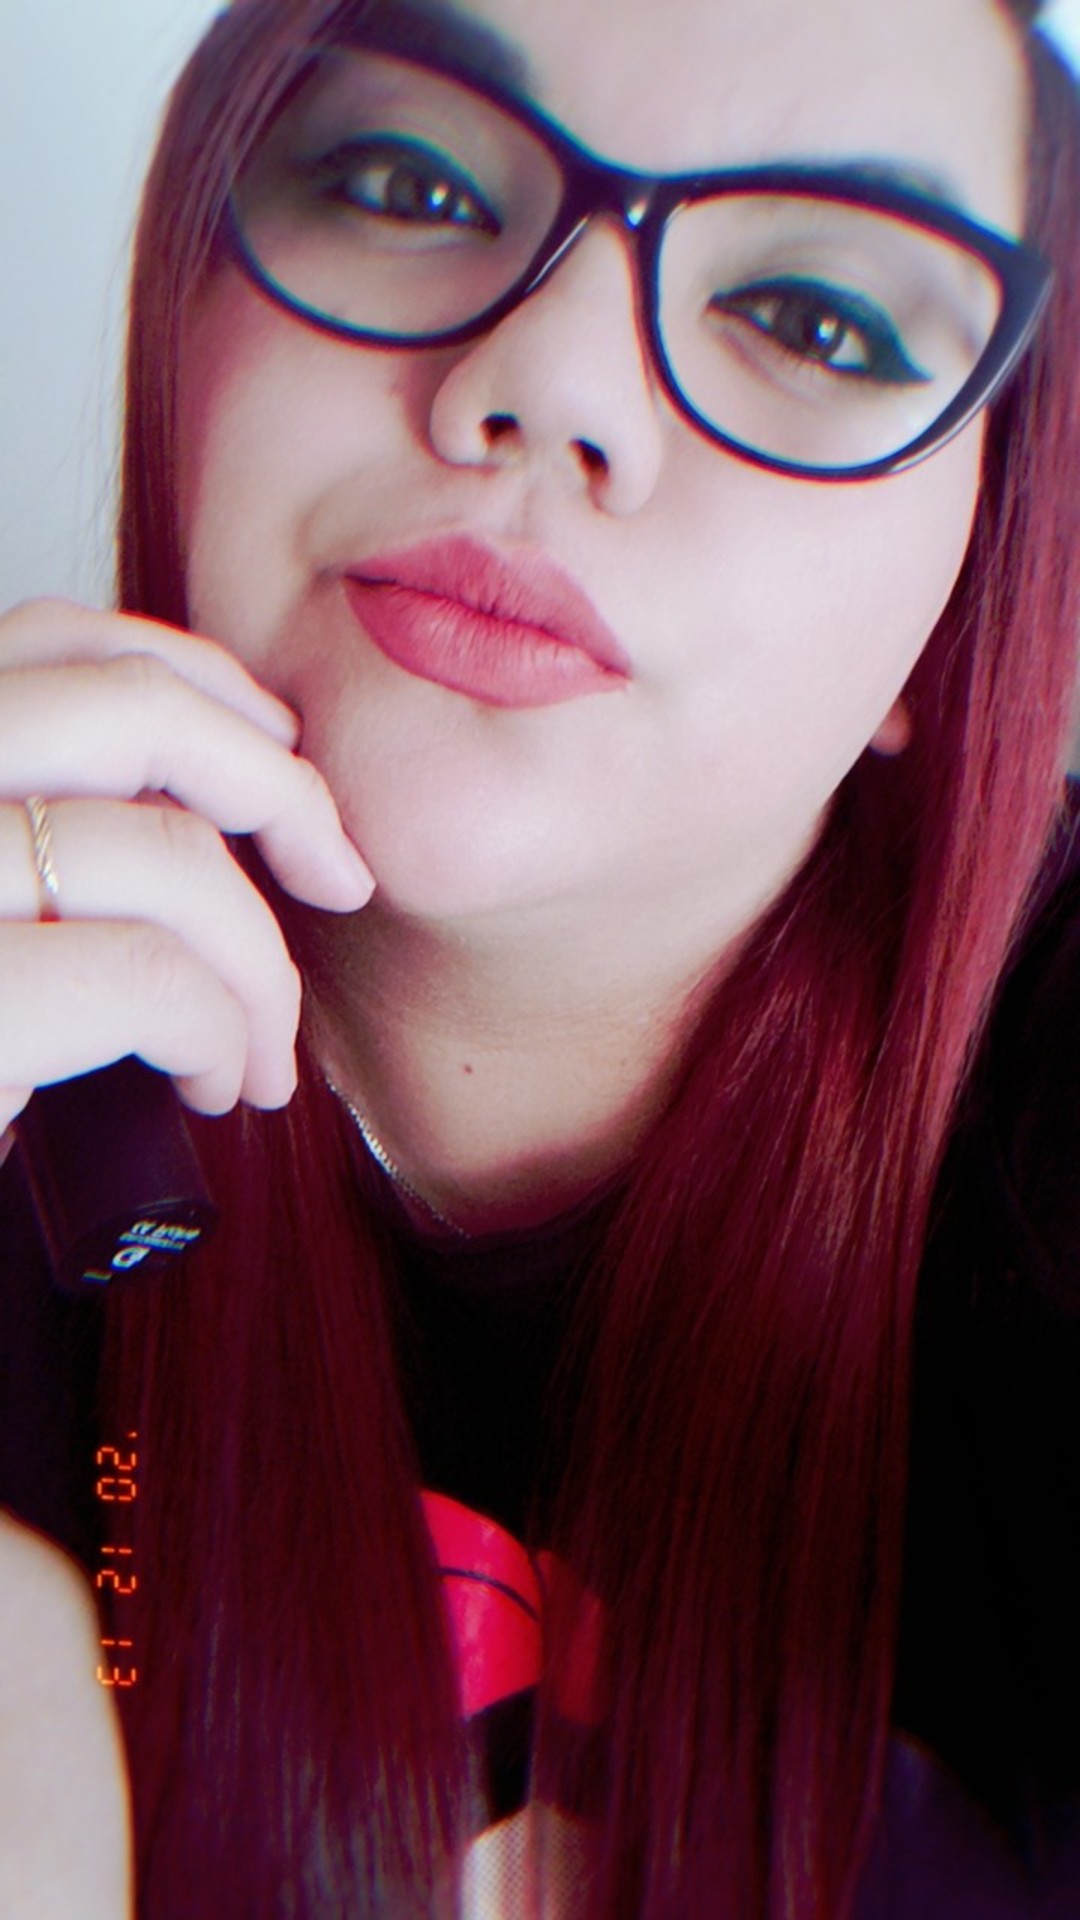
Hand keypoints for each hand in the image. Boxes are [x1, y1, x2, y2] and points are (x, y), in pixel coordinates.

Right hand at [0, 599, 373, 1130]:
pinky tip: (213, 1083)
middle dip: (279, 790)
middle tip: (337, 878)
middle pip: (133, 710)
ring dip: (261, 964)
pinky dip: (221, 1034)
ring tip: (259, 1048)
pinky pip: (153, 981)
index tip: (280, 763)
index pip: (54, 640)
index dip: (199, 685)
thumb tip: (211, 805)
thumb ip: (47, 830)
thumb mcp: (1, 910)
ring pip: (167, 854)